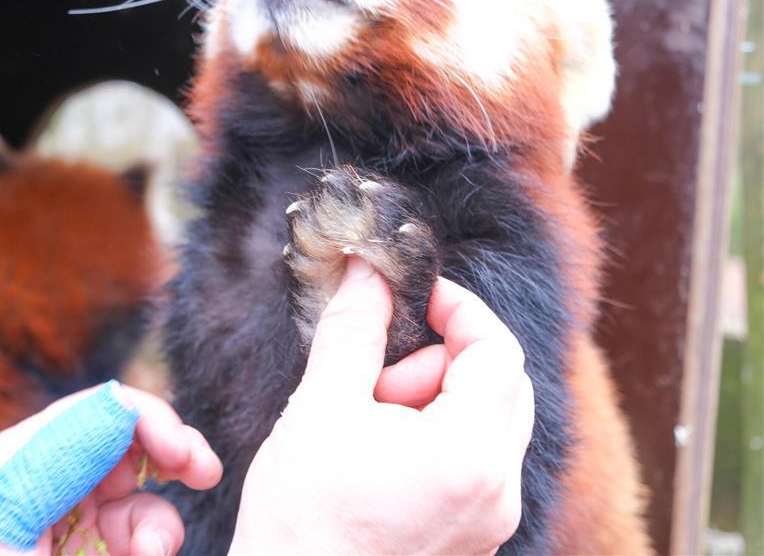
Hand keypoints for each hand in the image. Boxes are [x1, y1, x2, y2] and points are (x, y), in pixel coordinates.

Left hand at [0, 385, 221, 555]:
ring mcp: (66, 524)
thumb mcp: (8, 514)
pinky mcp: (82, 552)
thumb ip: (62, 456)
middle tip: (204, 475)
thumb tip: (119, 405)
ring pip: (137, 498)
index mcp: (23, 459)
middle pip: (129, 442)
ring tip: (152, 554)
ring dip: (159, 523)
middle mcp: (50, 483)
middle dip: (173, 454)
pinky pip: (131, 538)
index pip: (101, 410)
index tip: (184, 457)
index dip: (152, 419)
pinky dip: (149, 546)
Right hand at [230, 257, 534, 554]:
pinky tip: (384, 450)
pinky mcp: (474, 533)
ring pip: (490, 419)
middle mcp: (497, 489)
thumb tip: (370, 273)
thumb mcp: (322, 406)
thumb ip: (354, 328)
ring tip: (373, 421)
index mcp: (470, 454)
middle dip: (440, 358)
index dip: (457, 308)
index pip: (496, 349)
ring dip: (437, 397)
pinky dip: (441, 433)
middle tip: (380, 376)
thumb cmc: (301, 519)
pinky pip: (479, 458)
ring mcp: (491, 517)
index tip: (414, 296)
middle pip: (500, 383)